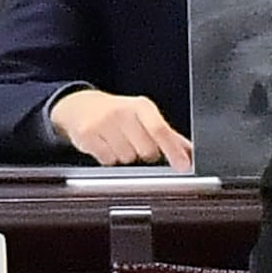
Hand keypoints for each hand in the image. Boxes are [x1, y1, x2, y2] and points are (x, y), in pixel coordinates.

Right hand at [49, 89, 192, 168]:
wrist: (81, 106)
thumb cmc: (118, 113)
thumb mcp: (144, 116)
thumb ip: (169, 136)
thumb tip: (190, 152)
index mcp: (141, 107)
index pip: (161, 130)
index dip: (174, 150)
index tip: (183, 165)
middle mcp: (122, 112)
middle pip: (145, 151)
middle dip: (144, 154)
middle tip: (136, 143)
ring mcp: (103, 123)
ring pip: (126, 158)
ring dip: (125, 156)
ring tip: (118, 142)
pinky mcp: (87, 135)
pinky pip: (107, 160)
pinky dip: (109, 158)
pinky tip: (106, 145)